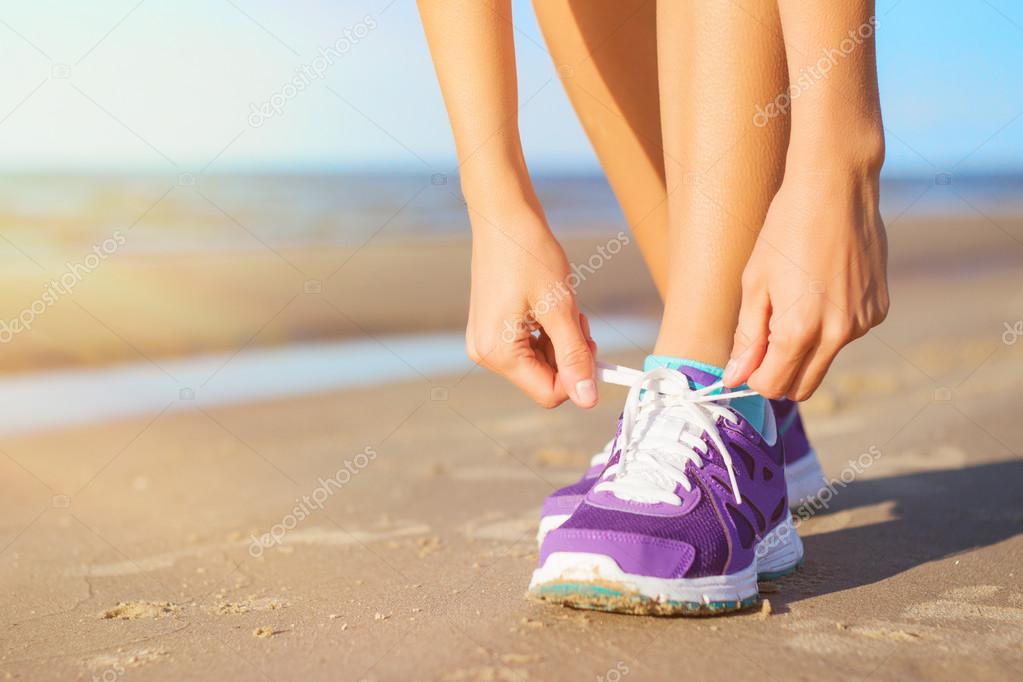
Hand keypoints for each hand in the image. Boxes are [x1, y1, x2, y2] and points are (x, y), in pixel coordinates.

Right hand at [465, 206, 597, 407]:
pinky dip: (547, 332)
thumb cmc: (529, 254)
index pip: (550, 393)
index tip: (594, 346)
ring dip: (561, 341)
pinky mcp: (491, 328)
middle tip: (579, 319)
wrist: (503, 216)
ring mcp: (486, 340)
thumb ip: (574, 356)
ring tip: (564, 306)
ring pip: (539, 362)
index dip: (579, 377)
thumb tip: (588, 400)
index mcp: (498, 353)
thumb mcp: (560, 308)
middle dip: (569, 355)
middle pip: (544, 379)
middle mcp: (486, 353)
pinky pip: (528, 346)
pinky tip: (549, 305)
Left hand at [723, 167, 888, 399]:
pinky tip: (823, 286)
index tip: (748, 353)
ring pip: (825, 360)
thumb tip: (736, 379)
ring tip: (797, 296)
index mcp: (801, 331)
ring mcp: (864, 323)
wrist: (836, 187)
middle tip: (765, 336)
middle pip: (802, 386)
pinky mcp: (880, 310)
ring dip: (806, 346)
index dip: (753, 375)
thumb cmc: (785, 230)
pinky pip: (847, 335)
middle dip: (779, 372)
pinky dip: (830, 325)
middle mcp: (838, 335)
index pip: (773, 385)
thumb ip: (747, 336)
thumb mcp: (754, 283)